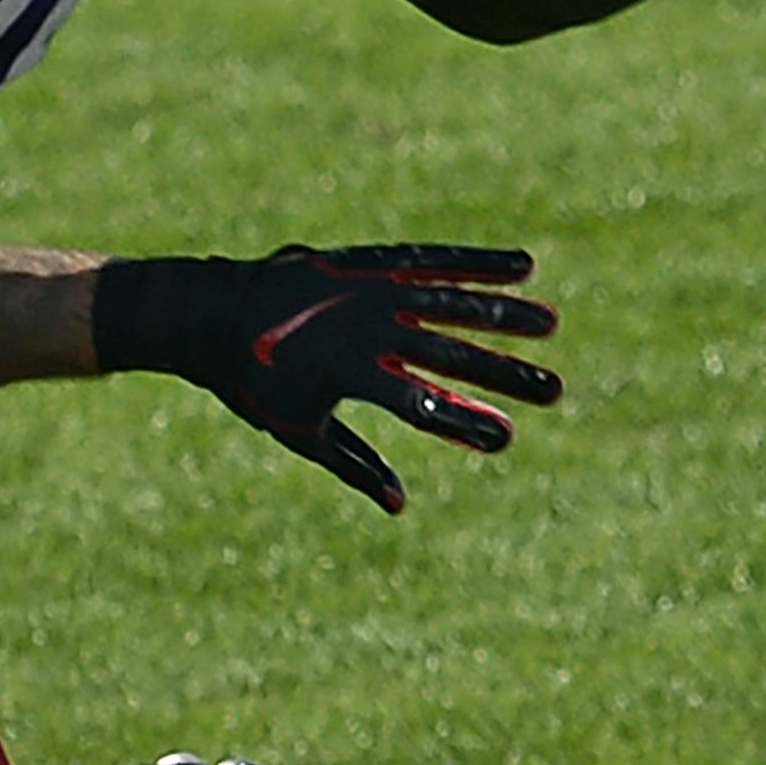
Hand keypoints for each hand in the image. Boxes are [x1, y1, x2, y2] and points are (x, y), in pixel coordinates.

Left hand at [92, 245, 561, 514]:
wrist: (210, 310)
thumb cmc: (254, 382)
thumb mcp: (299, 429)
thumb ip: (354, 465)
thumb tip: (400, 505)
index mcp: (348, 374)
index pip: (421, 403)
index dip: (465, 422)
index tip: (508, 438)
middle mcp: (364, 327)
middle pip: (449, 353)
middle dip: (505, 374)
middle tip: (555, 391)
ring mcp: (368, 289)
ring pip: (449, 300)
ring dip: (503, 312)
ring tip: (550, 324)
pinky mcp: (369, 260)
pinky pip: (431, 259)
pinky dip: (474, 261)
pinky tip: (521, 265)